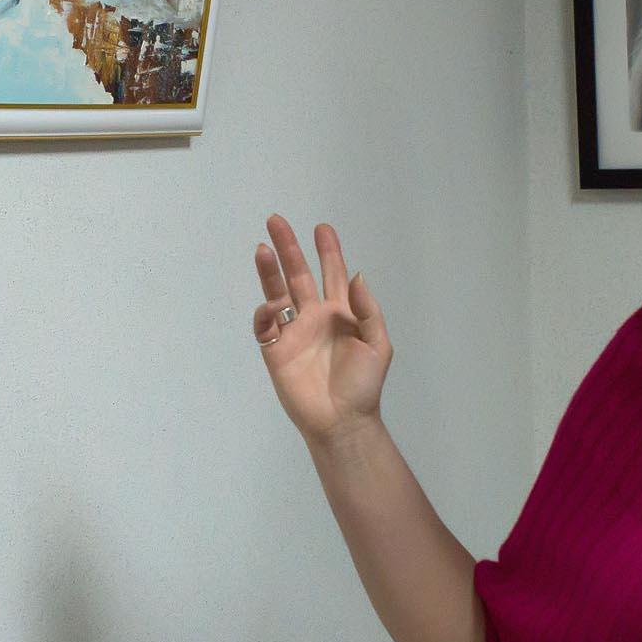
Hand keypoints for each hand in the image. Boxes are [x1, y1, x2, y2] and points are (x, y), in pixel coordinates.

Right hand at [251, 216, 391, 442]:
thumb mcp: (378, 345)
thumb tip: (355, 275)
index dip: (328, 251)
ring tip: (263, 248)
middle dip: (289, 248)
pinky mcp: (275, 350)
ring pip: (277, 293)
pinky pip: (265, 325)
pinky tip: (272, 305)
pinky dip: (265, 313)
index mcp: (340, 313)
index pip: (331, 273)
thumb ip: (368, 309)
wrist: (343, 420)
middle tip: (276, 220)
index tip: (323, 228)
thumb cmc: (363, 384)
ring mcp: (292, 332)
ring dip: (269, 271)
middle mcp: (313, 316)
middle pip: (298, 274)